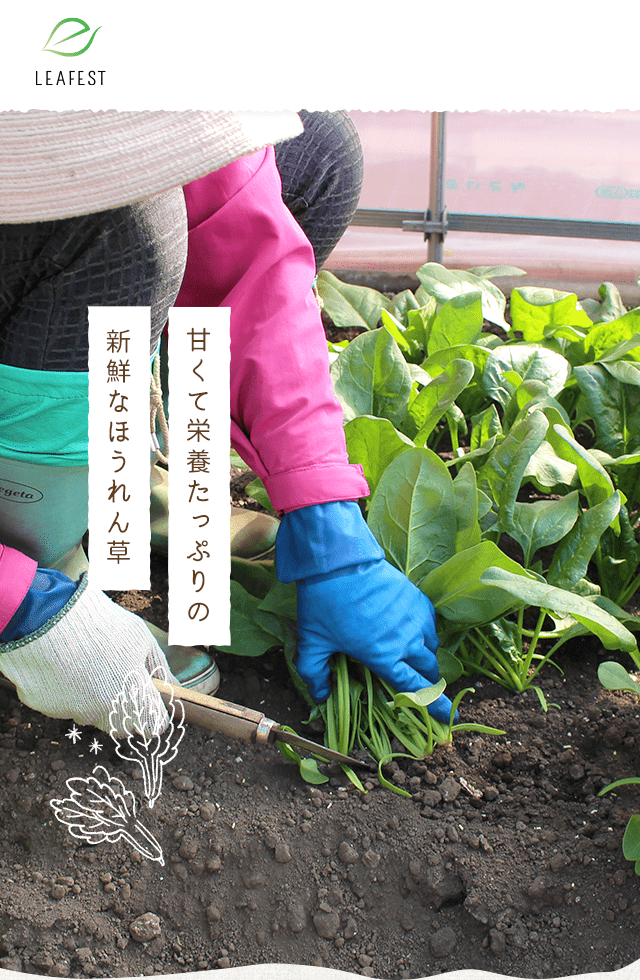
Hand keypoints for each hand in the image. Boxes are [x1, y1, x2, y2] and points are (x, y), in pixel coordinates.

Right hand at [0, 576, 172, 735]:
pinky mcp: (49, 709)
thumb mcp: (142, 639)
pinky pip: (65, 707)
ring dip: (95, 700)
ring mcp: (75, 713)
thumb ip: (160, 668)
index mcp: (134, 698)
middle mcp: (105, 713)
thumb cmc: (102, 626)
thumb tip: (175, 686)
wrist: (51, 618)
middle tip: (119, 678)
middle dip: (126, 709)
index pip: (154, 726)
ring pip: (92, 716)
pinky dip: (68, 693)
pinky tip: (66, 667)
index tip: (151, 699)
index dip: (155, 713)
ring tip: (89, 665)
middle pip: (123, 726)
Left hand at [276, 500, 453, 723]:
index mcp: (384, 657)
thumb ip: (315, 674)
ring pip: (432, 647)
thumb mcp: (313, 643)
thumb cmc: (325, 604)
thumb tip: (321, 696)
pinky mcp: (417, 599)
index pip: (415, 689)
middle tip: (421, 685)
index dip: (433, 707)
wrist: (340, 561)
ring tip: (414, 657)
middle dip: (428, 682)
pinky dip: (426, 632)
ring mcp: (415, 618)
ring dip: (426, 656)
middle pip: (429, 670)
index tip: (446, 718)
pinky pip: (431, 623)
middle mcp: (406, 641)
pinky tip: (413, 631)